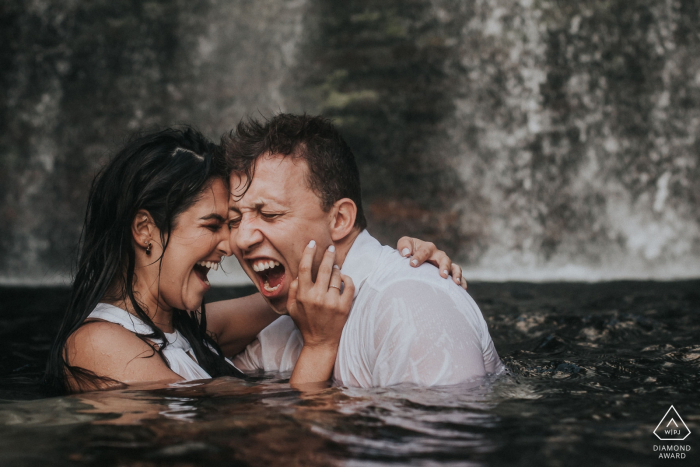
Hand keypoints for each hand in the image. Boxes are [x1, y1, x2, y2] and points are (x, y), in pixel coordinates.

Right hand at [287, 241, 354, 384]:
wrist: (321, 342)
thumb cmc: (305, 323)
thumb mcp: (292, 308)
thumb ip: (292, 290)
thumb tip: (298, 273)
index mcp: (303, 296)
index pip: (305, 268)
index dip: (308, 253)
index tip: (312, 243)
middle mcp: (317, 297)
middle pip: (324, 268)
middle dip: (328, 255)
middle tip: (330, 248)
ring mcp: (332, 302)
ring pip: (337, 276)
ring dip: (336, 269)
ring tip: (334, 268)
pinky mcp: (344, 307)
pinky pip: (349, 286)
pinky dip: (347, 279)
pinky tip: (344, 278)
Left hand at [396, 237, 466, 289]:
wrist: (413, 258)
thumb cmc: (409, 251)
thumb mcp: (404, 244)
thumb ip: (404, 246)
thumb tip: (406, 253)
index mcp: (427, 248)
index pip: (424, 251)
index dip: (419, 257)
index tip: (412, 264)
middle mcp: (438, 256)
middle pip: (444, 259)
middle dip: (444, 266)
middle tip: (443, 275)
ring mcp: (445, 265)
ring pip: (454, 268)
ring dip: (456, 274)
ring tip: (455, 283)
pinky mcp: (449, 274)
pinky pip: (459, 277)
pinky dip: (462, 282)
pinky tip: (462, 290)